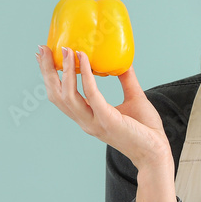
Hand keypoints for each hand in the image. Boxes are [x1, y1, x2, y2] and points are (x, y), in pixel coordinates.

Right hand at [36, 45, 172, 169]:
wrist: (156, 152)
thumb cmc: (146, 129)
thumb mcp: (134, 98)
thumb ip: (126, 79)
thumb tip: (123, 59)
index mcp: (87, 117)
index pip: (60, 96)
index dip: (49, 76)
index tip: (44, 55)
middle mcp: (86, 121)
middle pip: (57, 95)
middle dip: (48, 71)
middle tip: (43, 49)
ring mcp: (94, 122)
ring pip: (68, 95)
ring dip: (66, 70)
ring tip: (67, 49)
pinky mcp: (107, 121)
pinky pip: (92, 95)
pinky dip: (86, 75)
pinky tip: (84, 59)